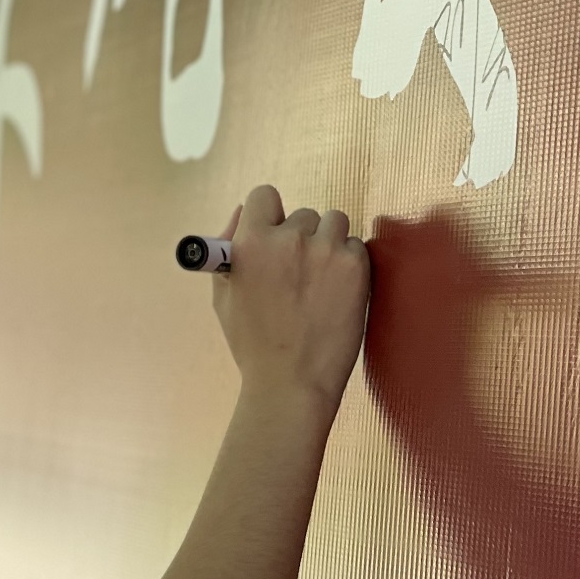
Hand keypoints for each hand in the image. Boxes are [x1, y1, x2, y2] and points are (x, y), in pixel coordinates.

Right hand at [210, 185, 369, 406]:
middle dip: (302, 238)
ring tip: (322, 281)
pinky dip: (350, 263)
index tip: (274, 234)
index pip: (263, 196)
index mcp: (250, 242)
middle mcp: (289, 238)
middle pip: (304, 214)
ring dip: (330, 244)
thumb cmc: (253, 343)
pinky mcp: (356, 266)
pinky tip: (338, 292)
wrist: (291, 382)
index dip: (268, 214)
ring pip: (335, 223)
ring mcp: (326, 250)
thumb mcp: (223, 295)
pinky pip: (356, 246)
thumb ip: (229, 246)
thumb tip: (242, 213)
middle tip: (300, 274)